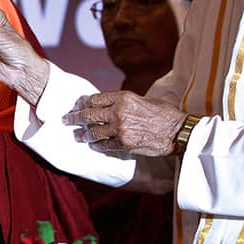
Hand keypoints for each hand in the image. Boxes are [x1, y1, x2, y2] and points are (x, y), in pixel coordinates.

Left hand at [63, 91, 185, 156]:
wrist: (177, 132)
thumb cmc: (164, 114)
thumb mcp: (144, 99)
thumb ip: (126, 101)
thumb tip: (111, 103)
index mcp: (123, 97)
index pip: (95, 99)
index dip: (82, 103)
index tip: (76, 105)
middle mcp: (118, 111)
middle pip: (88, 114)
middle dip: (74, 117)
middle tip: (66, 120)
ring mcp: (120, 128)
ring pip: (93, 131)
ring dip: (83, 134)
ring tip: (77, 136)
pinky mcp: (123, 143)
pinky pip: (103, 145)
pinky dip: (96, 145)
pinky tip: (92, 146)